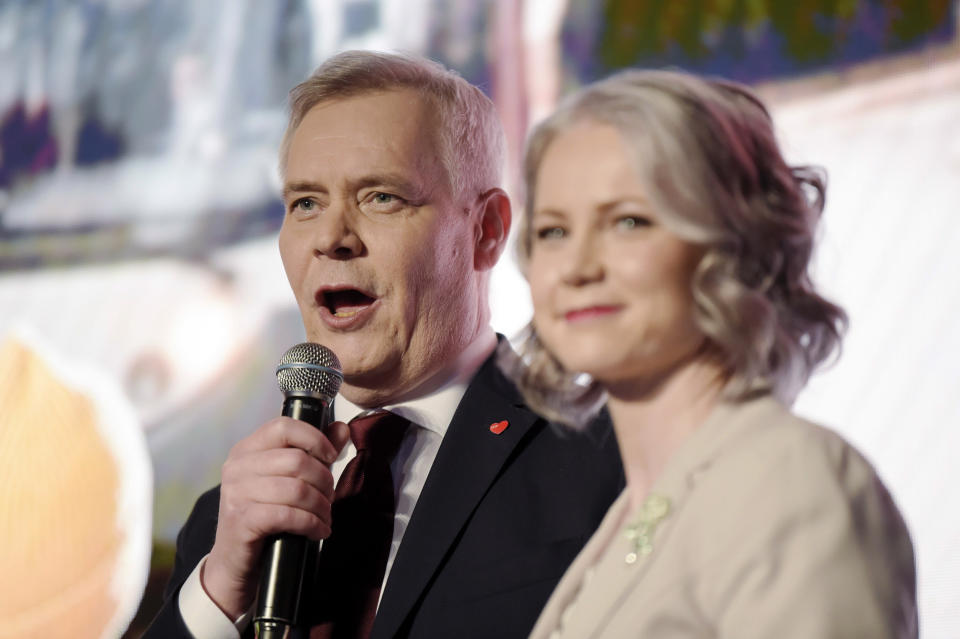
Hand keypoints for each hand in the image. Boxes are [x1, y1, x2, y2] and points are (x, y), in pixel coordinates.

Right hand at [201, 417, 350, 618]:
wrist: (235, 560)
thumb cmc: (266, 515)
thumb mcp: (288, 479)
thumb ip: (314, 451)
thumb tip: (342, 428)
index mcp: (247, 449)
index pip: (283, 426)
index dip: (314, 438)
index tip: (331, 456)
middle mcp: (237, 466)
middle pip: (297, 460)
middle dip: (323, 482)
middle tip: (329, 499)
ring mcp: (236, 493)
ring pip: (296, 489)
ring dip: (320, 506)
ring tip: (325, 517)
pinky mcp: (241, 520)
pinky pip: (288, 515)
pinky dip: (311, 524)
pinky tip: (318, 531)